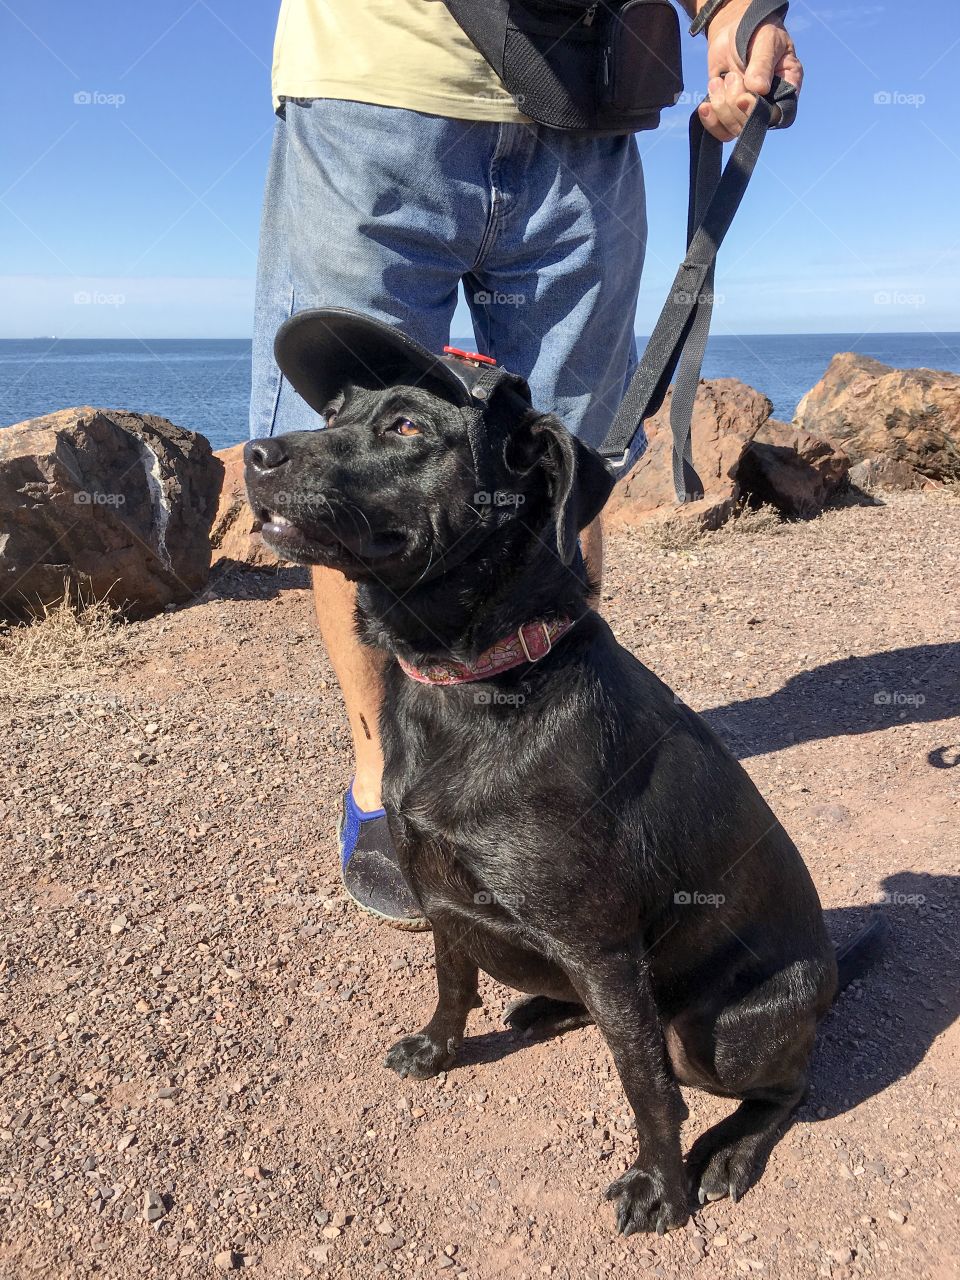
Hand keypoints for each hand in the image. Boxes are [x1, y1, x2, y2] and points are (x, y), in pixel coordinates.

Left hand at [697, 0, 802, 141]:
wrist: (734, 28)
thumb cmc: (758, 30)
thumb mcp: (766, 41)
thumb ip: (763, 63)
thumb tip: (758, 89)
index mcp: (787, 88)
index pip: (777, 116)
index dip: (758, 113)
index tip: (745, 97)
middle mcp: (768, 104)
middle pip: (750, 125)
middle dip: (735, 102)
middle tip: (732, 76)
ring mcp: (747, 110)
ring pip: (733, 130)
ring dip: (721, 106)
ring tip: (720, 80)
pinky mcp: (728, 112)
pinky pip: (719, 130)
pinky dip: (710, 120)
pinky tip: (705, 105)